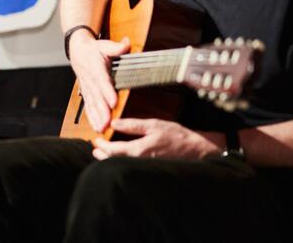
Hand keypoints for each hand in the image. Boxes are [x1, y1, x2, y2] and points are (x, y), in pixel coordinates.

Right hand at [68, 33, 129, 132]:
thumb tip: (126, 43)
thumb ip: (117, 47)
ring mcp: (87, 88)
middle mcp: (90, 80)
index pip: (102, 81)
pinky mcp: (86, 93)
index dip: (107, 92)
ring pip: (92, 104)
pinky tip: (97, 127)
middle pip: (97, 97)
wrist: (78, 51)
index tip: (113, 102)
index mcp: (96, 68)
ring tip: (102, 129)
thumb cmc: (94, 49)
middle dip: (102, 111)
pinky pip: (88, 106)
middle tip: (108, 123)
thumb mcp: (105, 45)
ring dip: (96, 118)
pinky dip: (92, 118)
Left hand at [91, 118, 222, 159]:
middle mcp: (139, 163)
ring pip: (122, 165)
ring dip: (111, 159)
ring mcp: (145, 168)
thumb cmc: (177, 136)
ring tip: (103, 154)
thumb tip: (113, 123)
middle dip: (103, 155)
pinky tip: (121, 157)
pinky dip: (122, 162)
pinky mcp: (150, 169)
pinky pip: (131, 166)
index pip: (113, 150)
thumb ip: (132, 125)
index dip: (101, 145)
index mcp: (138, 151)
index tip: (95, 139)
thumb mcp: (153, 124)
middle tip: (95, 148)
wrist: (197, 151)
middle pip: (114, 161)